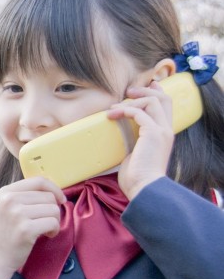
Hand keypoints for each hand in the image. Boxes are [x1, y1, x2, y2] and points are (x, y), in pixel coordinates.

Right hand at [0, 177, 64, 278]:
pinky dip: (54, 231)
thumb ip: (26, 196)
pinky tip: (45, 235)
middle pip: (49, 197)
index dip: (54, 189)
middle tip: (44, 222)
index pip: (38, 181)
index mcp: (5, 192)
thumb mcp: (8, 208)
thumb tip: (55, 191)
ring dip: (54, 221)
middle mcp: (10, 200)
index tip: (59, 199)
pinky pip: (53, 223)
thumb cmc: (6, 233)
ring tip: (44, 229)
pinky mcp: (25, 229)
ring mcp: (17, 214)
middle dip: (53, 210)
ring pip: (53, 209)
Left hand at [107, 81, 173, 199]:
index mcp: (164, 134)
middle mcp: (166, 130)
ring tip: (113, 109)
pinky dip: (124, 110)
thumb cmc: (137, 177)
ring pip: (153, 101)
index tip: (138, 90)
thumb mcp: (134, 154)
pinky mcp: (153, 133)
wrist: (144, 189)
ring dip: (131, 101)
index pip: (166, 107)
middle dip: (145, 90)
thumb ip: (132, 141)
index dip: (154, 93)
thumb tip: (118, 134)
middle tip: (127, 91)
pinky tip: (111, 116)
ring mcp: (161, 131)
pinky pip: (139, 112)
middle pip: (163, 98)